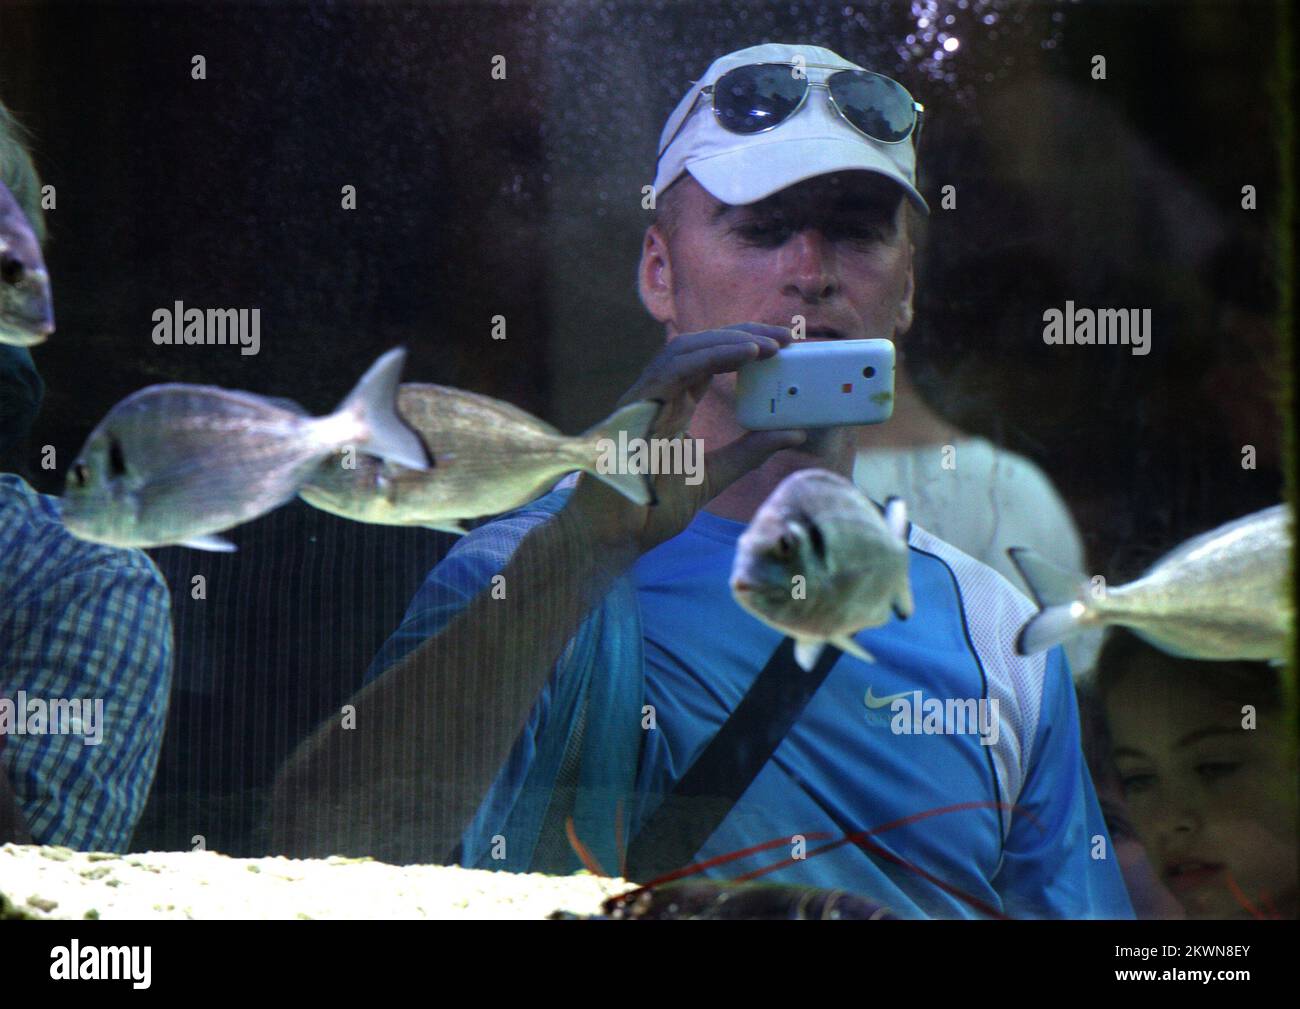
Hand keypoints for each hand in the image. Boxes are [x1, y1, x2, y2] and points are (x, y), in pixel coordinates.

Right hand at [569, 323, 805, 554]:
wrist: (612, 538)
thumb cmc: (649, 511)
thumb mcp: (714, 477)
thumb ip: (749, 453)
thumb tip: (794, 433)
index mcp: (672, 408)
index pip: (708, 362)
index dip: (744, 348)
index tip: (783, 348)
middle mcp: (657, 397)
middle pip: (699, 346)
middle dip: (744, 334)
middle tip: (786, 337)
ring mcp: (643, 400)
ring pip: (685, 348)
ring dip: (731, 339)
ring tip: (770, 344)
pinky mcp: (636, 409)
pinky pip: (675, 369)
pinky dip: (712, 356)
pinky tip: (746, 354)